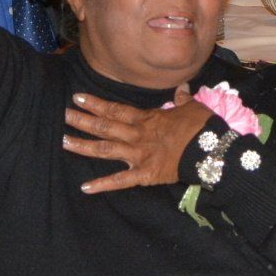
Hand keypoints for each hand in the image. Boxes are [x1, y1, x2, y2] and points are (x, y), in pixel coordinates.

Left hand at [62, 90, 212, 193]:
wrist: (211, 150)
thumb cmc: (202, 127)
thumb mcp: (192, 108)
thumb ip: (182, 99)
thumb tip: (182, 88)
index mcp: (146, 119)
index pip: (115, 110)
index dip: (95, 104)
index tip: (77, 98)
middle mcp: (137, 135)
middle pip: (104, 126)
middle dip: (82, 120)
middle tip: (64, 115)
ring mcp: (138, 155)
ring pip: (105, 149)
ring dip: (83, 146)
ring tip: (64, 141)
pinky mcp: (144, 175)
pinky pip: (120, 181)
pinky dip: (102, 185)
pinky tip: (84, 188)